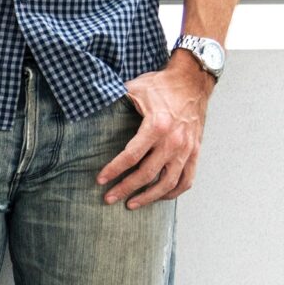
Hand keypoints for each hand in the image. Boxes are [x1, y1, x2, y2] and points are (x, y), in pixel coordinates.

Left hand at [99, 57, 213, 208]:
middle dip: (125, 188)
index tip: (100, 180)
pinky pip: (187, 179)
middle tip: (109, 198)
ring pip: (168, 182)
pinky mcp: (195, 150)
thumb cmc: (159, 85)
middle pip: (147, 174)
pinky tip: (159, 197)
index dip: (114, 170)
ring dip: (148, 197)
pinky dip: (173, 192)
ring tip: (131, 204)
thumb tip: (87, 106)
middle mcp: (174, 140)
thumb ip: (113, 101)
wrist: (192, 80)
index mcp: (156, 125)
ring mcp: (187, 148)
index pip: (131, 156)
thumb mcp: (133, 88)